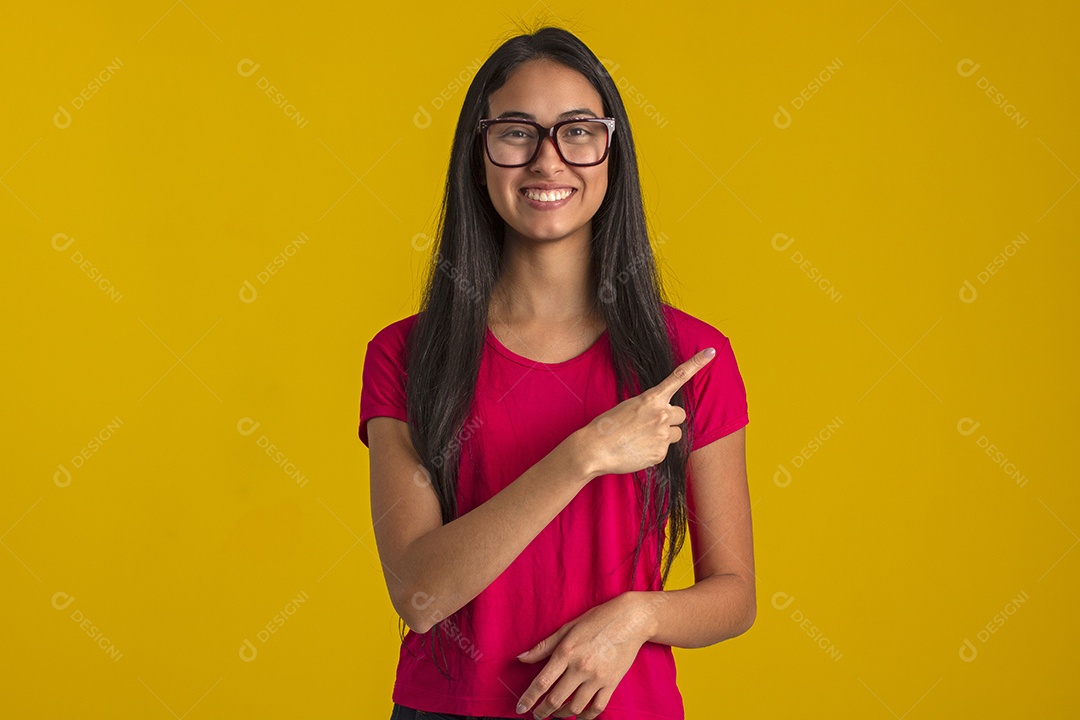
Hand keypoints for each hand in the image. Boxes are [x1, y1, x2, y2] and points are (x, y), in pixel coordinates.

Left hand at [515, 593, 653, 718]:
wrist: (630, 620)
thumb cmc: (597, 620)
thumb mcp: (567, 628)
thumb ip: (543, 646)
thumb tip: (521, 658)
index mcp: (566, 652)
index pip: (542, 682)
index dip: (529, 699)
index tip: (520, 708)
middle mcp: (580, 667)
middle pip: (556, 699)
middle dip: (542, 712)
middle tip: (537, 715)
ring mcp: (597, 677)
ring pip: (575, 707)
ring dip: (562, 715)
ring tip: (556, 714)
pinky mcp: (612, 683)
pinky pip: (597, 708)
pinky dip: (586, 716)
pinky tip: (578, 715)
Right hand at [579, 347, 714, 476]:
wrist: (594, 449)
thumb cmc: (607, 427)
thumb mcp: (629, 407)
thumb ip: (650, 407)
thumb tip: (663, 417)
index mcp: (652, 398)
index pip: (678, 377)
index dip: (696, 363)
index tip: (711, 352)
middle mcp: (661, 415)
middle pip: (680, 414)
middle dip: (670, 419)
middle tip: (650, 425)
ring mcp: (662, 435)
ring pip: (675, 434)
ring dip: (664, 436)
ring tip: (641, 439)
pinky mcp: (661, 454)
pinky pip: (665, 451)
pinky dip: (654, 451)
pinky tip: (637, 450)